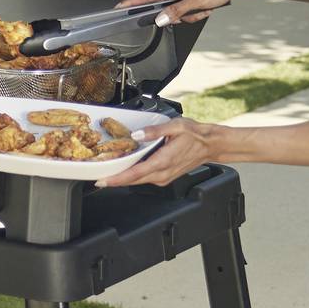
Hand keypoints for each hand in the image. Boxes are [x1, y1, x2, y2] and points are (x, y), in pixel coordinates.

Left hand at [97, 118, 224, 186]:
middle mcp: (162, 173)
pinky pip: (145, 179)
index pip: (134, 174)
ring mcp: (163, 177)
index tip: (103, 180)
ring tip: (107, 174)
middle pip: (133, 181)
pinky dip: (133, 176)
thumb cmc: (195, 135)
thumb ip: (154, 131)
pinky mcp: (165, 177)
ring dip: (123, 179)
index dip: (117, 179)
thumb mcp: (175, 126)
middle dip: (114, 180)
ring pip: (138, 181)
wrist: (210, 145)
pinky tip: (125, 171)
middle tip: (98, 177)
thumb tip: (136, 134)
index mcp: (163, 161)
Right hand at [120, 0, 254, 26]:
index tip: (120, 6)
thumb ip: (176, 11)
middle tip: (193, 12)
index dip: (133, 1)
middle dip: (179, 14)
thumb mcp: (197, 2)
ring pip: (177, 7)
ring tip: (204, 7)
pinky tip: (206, 6)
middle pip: (165, 5)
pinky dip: (195, 9)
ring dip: (190, 12)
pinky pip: (185, 4)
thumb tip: (161, 18)